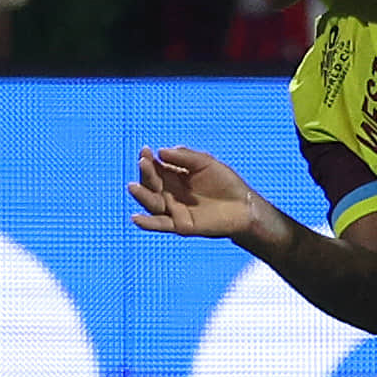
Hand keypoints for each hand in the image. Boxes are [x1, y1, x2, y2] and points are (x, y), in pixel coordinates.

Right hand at [127, 145, 264, 240]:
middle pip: (151, 184)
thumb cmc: (226, 182)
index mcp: (175, 177)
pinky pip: (161, 224)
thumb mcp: (205, 163)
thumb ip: (185, 156)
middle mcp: (171, 193)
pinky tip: (135, 218)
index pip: (156, 168)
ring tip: (132, 186)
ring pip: (152, 204)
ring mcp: (175, 210)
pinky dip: (147, 223)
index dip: (148, 160)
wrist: (244, 205)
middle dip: (146, 173)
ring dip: (141, 195)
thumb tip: (161, 151)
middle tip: (144, 162)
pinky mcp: (181, 225)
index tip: (145, 151)